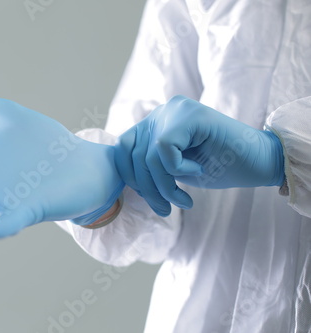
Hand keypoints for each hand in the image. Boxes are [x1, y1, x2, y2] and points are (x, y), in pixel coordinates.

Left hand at [115, 95, 283, 215]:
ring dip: (163, 186)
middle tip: (165, 208)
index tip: (148, 196)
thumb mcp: (175, 169)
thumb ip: (150, 165)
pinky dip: (178, 168)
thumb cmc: (219, 166)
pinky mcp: (190, 115)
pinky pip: (164, 148)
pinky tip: (197, 170)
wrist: (260, 162)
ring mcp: (176, 110)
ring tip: (182, 200)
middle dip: (146, 188)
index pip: (124, 147)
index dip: (129, 175)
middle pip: (133, 153)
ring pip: (148, 154)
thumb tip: (123, 177)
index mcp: (157, 122)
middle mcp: (163, 111)